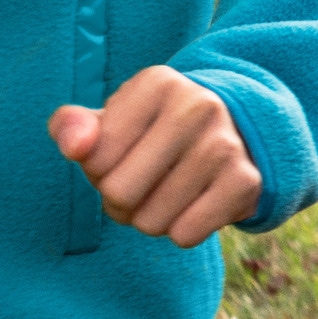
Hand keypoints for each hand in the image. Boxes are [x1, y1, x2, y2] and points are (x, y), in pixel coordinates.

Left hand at [49, 68, 258, 247]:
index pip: (94, 158)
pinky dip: (181, 231)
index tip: (124, 156)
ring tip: (167, 194)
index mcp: (157, 83)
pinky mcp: (245, 182)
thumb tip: (73, 147)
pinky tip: (194, 205)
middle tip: (140, 185)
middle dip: (120, 202)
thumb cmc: (155, 133)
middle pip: (119, 192)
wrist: (237, 137)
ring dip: (150, 220)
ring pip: (151, 221)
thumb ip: (72, 127)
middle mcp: (196, 106)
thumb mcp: (112, 121)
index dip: (98, 170)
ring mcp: (225, 144)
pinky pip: (185, 235)